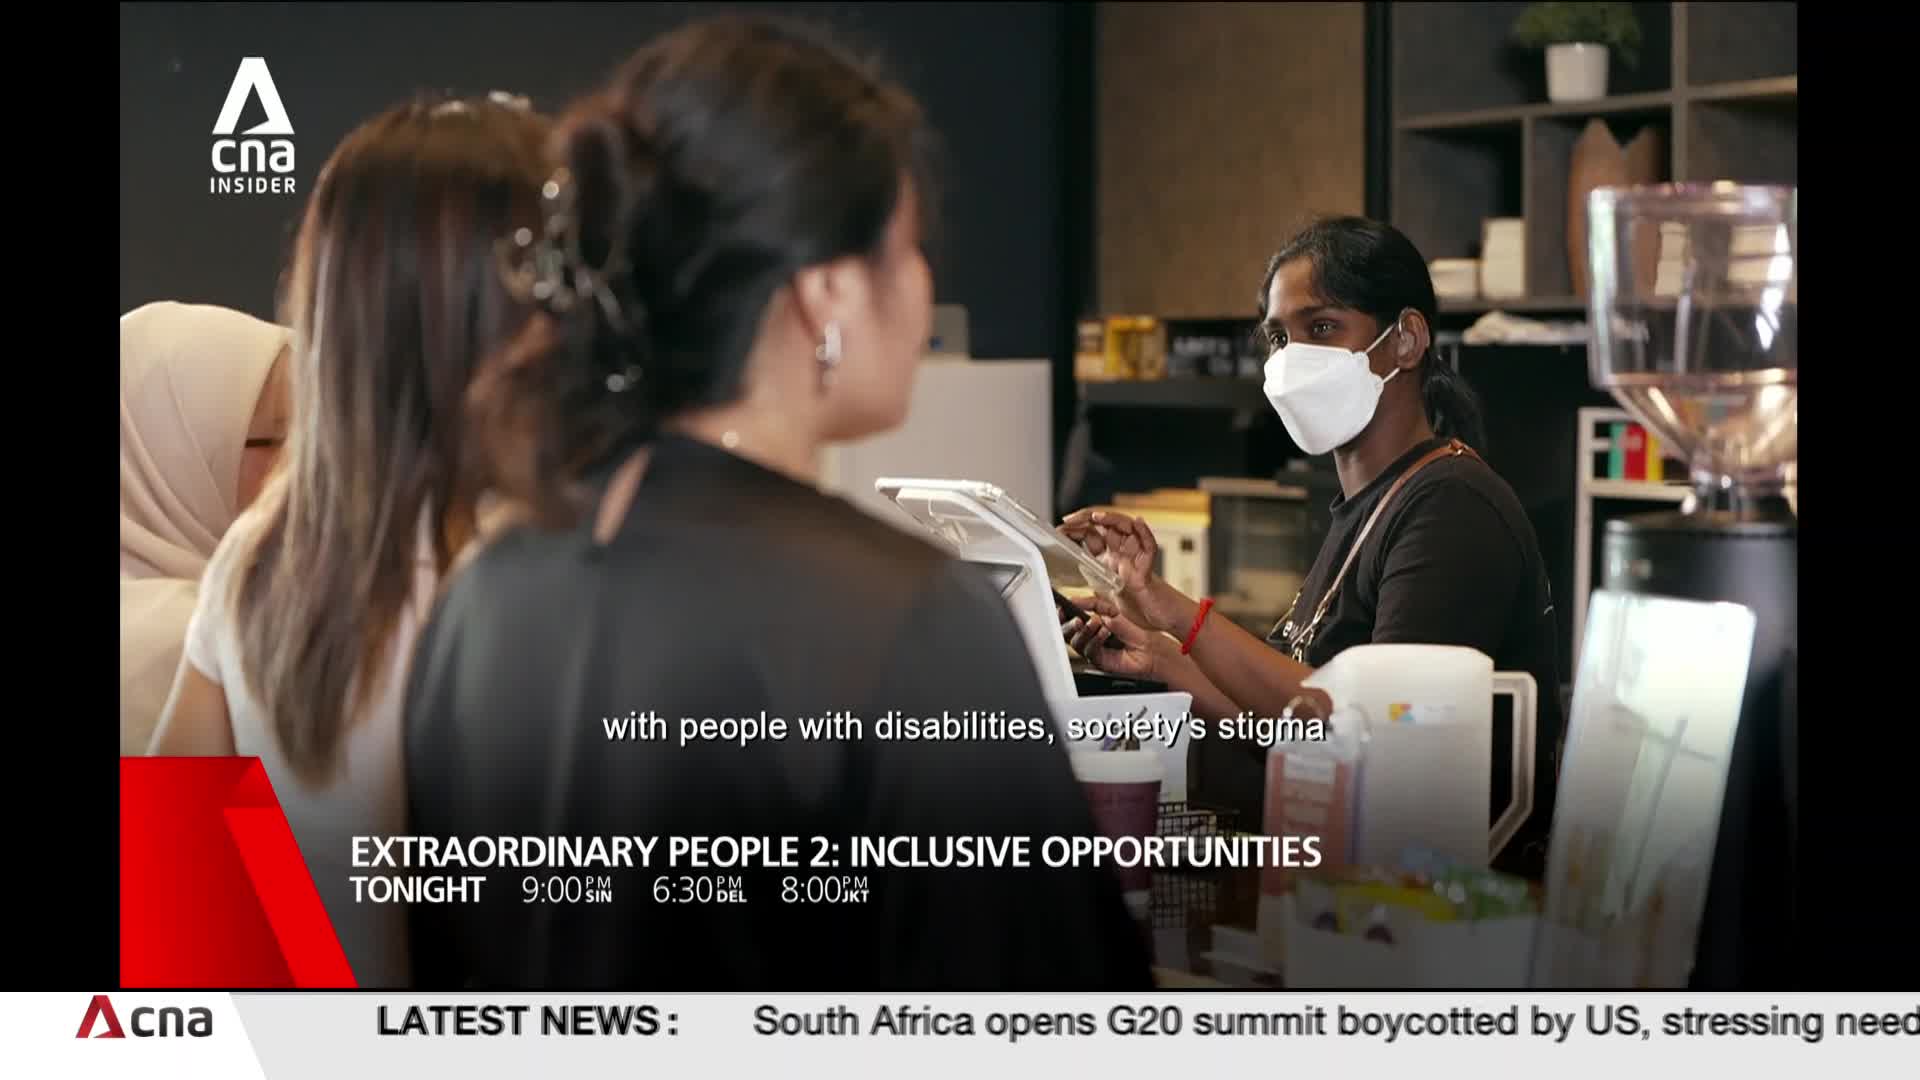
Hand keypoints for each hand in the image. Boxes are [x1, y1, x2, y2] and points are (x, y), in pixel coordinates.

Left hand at [1059, 508, 1194, 633]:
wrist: (1157, 619)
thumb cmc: (1137, 608)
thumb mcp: (1105, 604)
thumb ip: (1090, 601)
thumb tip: (1073, 601)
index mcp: (1109, 560)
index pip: (1092, 535)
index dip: (1077, 529)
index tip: (1063, 526)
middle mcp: (1121, 555)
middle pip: (1107, 526)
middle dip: (1089, 518)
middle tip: (1071, 518)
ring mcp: (1135, 559)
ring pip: (1128, 529)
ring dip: (1113, 520)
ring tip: (1097, 516)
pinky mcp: (1147, 568)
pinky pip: (1149, 546)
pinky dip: (1144, 533)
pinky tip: (1138, 523)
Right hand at [1060, 594, 1168, 680]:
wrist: (1148, 648)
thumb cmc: (1132, 631)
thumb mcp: (1112, 611)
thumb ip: (1093, 604)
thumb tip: (1075, 600)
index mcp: (1087, 625)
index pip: (1068, 621)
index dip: (1062, 615)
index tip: (1061, 608)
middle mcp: (1087, 638)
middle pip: (1067, 634)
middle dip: (1069, 625)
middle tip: (1077, 619)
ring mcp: (1091, 650)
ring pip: (1076, 643)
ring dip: (1085, 631)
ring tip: (1096, 623)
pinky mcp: (1098, 661)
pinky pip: (1090, 651)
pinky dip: (1095, 640)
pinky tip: (1104, 633)